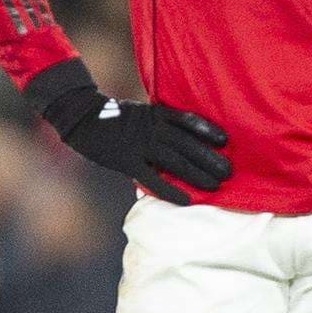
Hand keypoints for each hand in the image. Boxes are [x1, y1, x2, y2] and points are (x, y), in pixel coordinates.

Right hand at [36, 77, 231, 205]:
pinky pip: (152, 178)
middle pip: (188, 144)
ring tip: (215, 186)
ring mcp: (140, 144)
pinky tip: (186, 200)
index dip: (208, 130)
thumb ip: (160, 123)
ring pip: (176, 161)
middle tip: (230, 172)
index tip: (226, 141)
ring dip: (198, 174)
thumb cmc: (114, 117)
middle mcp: (153, 128)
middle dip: (210, 158)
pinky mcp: (126, 160)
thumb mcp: (141, 112)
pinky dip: (170, 189)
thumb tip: (182, 137)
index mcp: (157, 114)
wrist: (81, 117)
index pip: (188, 121)